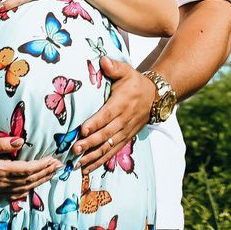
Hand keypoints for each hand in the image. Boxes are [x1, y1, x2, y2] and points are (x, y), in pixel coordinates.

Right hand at [0, 135, 58, 197]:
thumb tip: (20, 142)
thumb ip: (1, 144)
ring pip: (22, 188)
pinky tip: (31, 188)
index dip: (42, 165)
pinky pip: (12, 194)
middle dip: (45, 173)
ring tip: (51, 174)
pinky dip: (25, 191)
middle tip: (59, 166)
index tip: (54, 159)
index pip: (26, 169)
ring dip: (39, 181)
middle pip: (28, 180)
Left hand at [73, 55, 155, 173]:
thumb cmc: (135, 83)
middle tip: (75, 149)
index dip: (95, 123)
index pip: (107, 115)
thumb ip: (114, 67)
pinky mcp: (125, 139)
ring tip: (77, 163)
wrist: (155, 97)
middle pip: (105, 134)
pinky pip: (112, 152)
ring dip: (93, 156)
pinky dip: (99, 162)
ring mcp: (124, 132)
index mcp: (121, 103)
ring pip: (108, 146)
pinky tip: (87, 169)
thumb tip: (102, 60)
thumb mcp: (127, 71)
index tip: (82, 130)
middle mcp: (123, 120)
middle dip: (90, 143)